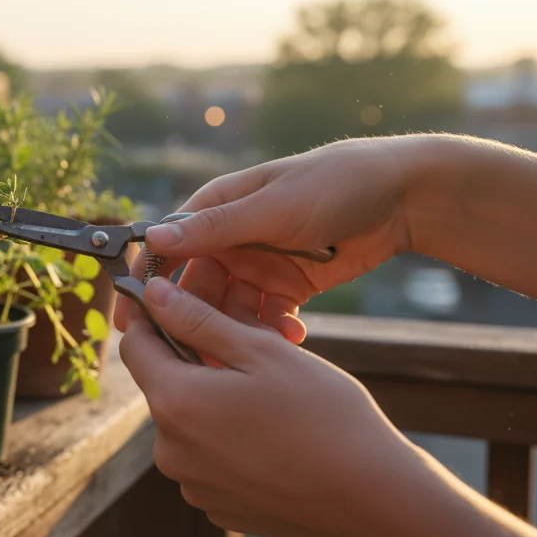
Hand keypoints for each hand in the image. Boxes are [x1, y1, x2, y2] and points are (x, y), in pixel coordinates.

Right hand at [115, 137, 422, 337]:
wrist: (403, 196)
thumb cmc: (334, 184)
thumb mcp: (272, 208)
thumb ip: (215, 228)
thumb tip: (153, 239)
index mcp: (217, 209)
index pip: (168, 249)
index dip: (148, 284)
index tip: (132, 322)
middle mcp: (232, 238)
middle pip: (197, 288)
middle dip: (197, 321)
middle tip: (202, 352)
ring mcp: (260, 263)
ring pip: (231, 309)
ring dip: (240, 330)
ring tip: (258, 349)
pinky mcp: (289, 285)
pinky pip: (267, 316)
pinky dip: (274, 330)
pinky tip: (293, 336)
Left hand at [118, 276, 423, 536]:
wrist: (373, 502)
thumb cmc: (324, 417)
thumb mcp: (262, 351)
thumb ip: (199, 321)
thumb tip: (151, 294)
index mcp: (175, 403)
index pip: (135, 346)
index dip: (154, 317)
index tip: (183, 301)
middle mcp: (170, 450)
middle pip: (164, 385)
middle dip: (196, 359)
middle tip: (248, 344)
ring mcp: (193, 485)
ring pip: (190, 422)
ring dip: (215, 400)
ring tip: (270, 393)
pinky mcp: (218, 507)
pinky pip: (210, 459)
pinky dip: (230, 439)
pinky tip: (275, 435)